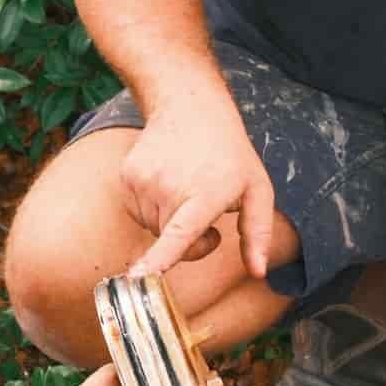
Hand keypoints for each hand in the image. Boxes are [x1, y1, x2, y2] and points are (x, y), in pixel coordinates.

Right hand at [121, 109, 276, 279]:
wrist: (190, 108)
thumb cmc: (229, 153)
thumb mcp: (257, 189)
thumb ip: (258, 233)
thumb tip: (259, 272)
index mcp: (205, 194)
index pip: (179, 233)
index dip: (159, 258)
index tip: (139, 276)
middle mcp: (169, 187)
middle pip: (170, 243)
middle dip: (189, 238)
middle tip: (204, 210)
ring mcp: (143, 180)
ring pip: (151, 227)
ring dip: (168, 220)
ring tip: (184, 188)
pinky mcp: (126, 176)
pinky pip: (136, 211)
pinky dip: (151, 207)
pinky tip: (166, 183)